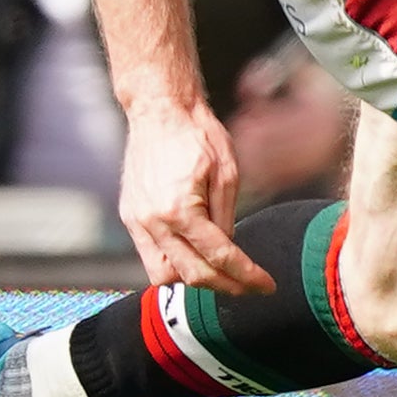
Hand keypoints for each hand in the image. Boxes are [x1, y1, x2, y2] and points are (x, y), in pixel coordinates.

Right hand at [119, 94, 268, 291]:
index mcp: (181, 210)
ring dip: (192, 279)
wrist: (160, 110)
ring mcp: (137, 221)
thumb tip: (229, 252)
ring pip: (164, 275)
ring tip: (218, 271)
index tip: (266, 286)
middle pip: (192, 275)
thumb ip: (227, 218)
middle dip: (225, 285)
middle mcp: (153, 221)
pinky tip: (193, 255)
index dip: (247, 276)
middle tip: (248, 286)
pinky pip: (149, 256)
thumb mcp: (227, 174)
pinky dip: (172, 263)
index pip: (220, 257)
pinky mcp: (130, 216)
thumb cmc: (197, 133)